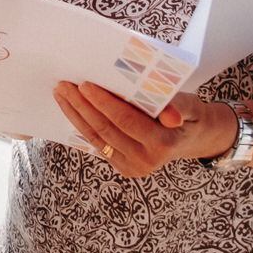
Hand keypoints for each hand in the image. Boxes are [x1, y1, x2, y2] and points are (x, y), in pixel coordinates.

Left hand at [53, 81, 230, 177]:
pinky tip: (70, 109)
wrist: (192, 138)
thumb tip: (170, 116)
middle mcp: (146, 160)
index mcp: (163, 144)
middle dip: (82, 106)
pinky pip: (98, 144)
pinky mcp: (122, 167)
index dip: (104, 103)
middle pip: (106, 129)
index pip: (126, 120)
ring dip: (75, 115)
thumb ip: (179, 107)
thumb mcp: (190, 106)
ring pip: (97, 138)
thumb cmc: (188, 114)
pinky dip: (82, 125)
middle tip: (63, 85)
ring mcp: (133, 167)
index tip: (84, 84)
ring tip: (61, 94)